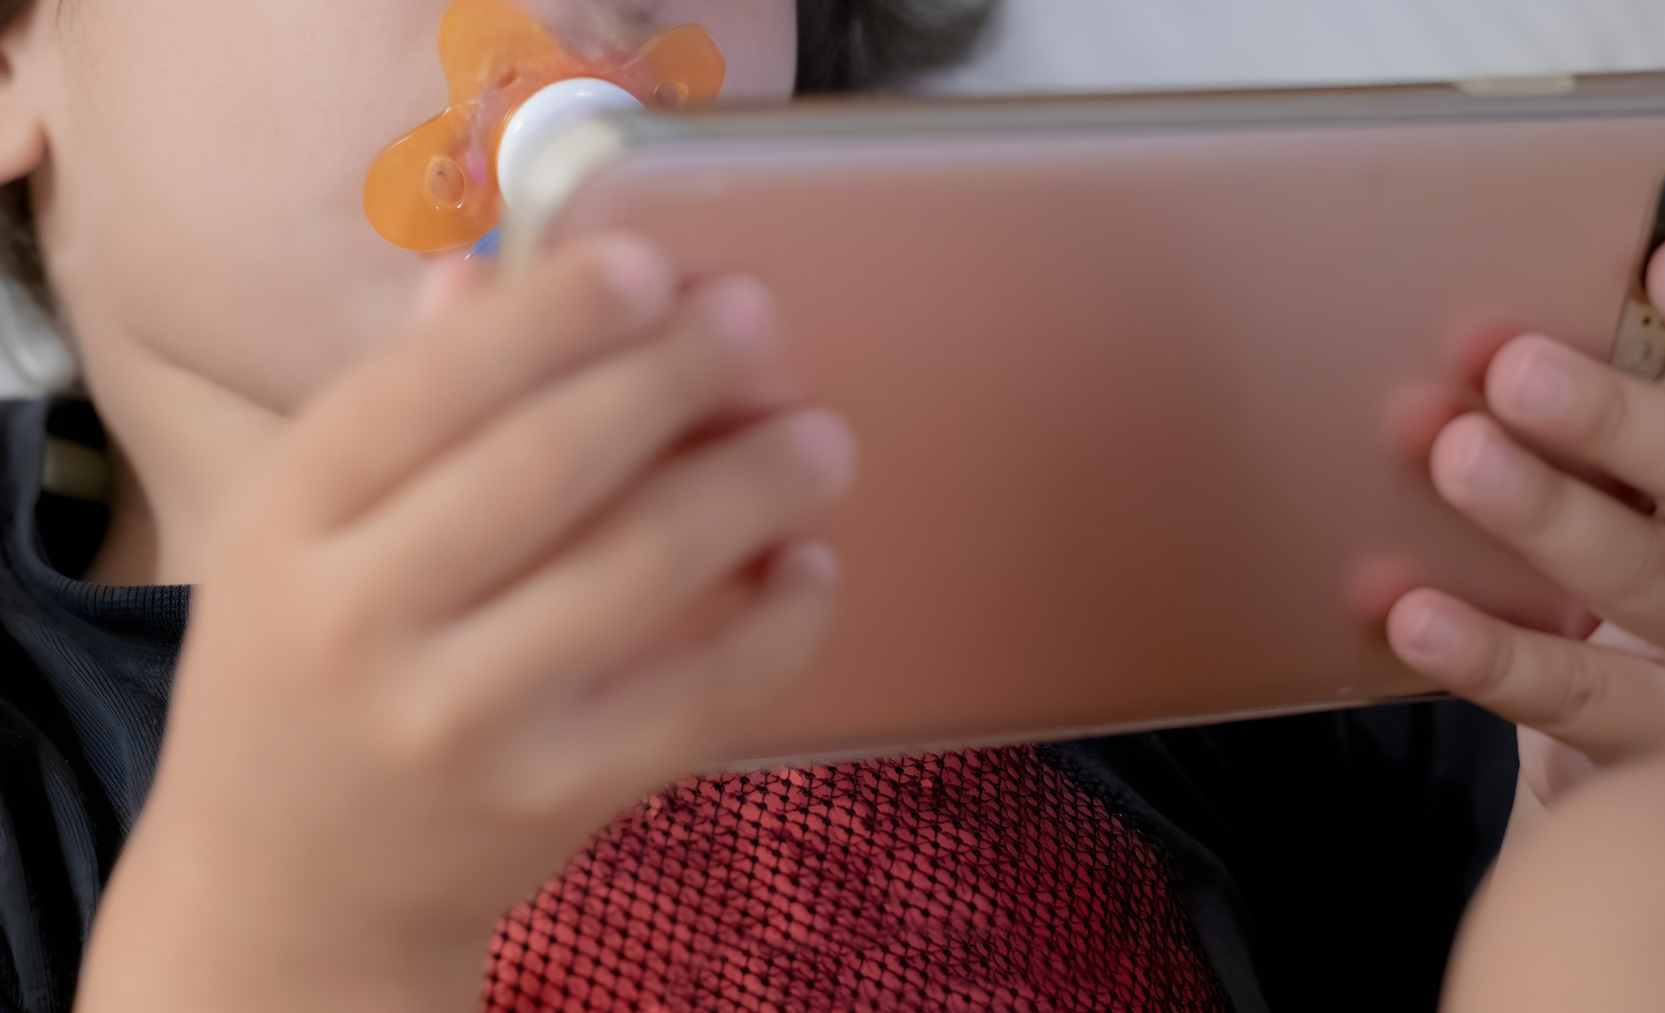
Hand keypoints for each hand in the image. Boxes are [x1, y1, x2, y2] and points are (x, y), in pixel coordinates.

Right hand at [77, 237, 855, 1011]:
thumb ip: (403, 396)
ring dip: (751, 486)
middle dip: (674, 376)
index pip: (427, 388)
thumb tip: (493, 265)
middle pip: (548, 464)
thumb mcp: (306, 527)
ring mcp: (460, 720)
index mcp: (290, 520)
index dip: (553, 314)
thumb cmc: (306, 668)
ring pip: (635, 570)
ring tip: (819, 438)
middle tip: (759, 323)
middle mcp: (360, 618)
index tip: (652, 263)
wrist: (294, 887)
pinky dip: (777, 623)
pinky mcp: (552, 800)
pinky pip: (696, 696)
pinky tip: (810, 565)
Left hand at [1388, 238, 1664, 807]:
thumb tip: (1454, 339)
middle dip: (1615, 413)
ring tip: (1458, 461)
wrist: (1616, 740)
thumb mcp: (1595, 477)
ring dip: (1547, 512)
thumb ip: (1558, 413)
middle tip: (1516, 367)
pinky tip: (1415, 616)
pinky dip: (1488, 652)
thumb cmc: (1588, 568)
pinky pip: (1574, 689)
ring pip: (1646, 574)